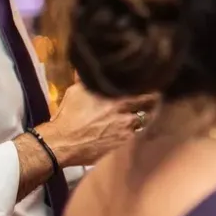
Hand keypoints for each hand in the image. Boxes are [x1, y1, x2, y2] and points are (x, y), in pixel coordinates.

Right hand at [36, 84, 154, 166]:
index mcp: (115, 100)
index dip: (150, 89)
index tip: (152, 86)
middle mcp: (124, 115)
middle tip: (153, 100)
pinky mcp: (122, 145)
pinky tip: (130, 129)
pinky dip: (134, 131)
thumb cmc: (67, 117)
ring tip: (142, 114)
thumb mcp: (75, 92)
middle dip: (152, 103)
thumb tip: (91, 70)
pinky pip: (134, 135)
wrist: (62, 144)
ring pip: (143, 122)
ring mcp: (125, 132)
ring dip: (143, 118)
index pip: (143, 92)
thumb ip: (89, 81)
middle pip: (149, 107)